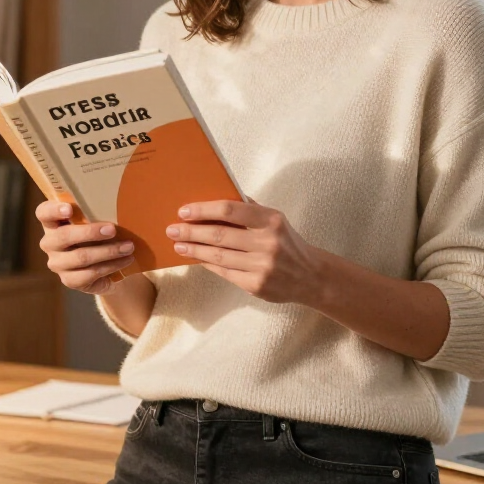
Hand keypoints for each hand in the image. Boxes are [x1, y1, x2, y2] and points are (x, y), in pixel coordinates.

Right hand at [36, 200, 134, 294]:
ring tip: (129, 247)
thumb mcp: (96, 222)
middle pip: (63, 236)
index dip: (53, 210)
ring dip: (108, 251)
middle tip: (112, 229)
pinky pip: (90, 273)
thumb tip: (120, 204)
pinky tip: (126, 260)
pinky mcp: (69, 280)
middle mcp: (50, 243)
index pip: (44, 213)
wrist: (107, 266)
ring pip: (81, 257)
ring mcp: (57, 263)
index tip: (69, 209)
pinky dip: (112, 266)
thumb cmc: (100, 235)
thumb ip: (97, 213)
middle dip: (90, 232)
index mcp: (53, 223)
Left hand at [165, 199, 326, 305]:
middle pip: (220, 234)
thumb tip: (216, 197)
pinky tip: (196, 257)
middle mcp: (268, 243)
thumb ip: (250, 209)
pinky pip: (224, 272)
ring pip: (219, 256)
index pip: (231, 210)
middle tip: (172, 229)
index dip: (204, 209)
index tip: (184, 211)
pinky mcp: (256, 285)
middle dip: (191, 231)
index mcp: (272, 220)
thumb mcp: (275, 220)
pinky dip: (207, 263)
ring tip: (178, 244)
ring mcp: (262, 266)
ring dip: (194, 249)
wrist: (311, 276)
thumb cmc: (287, 242)